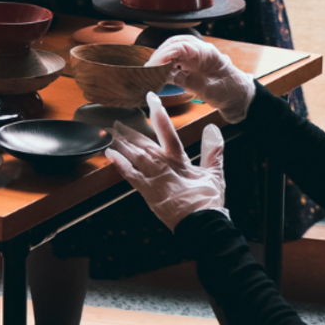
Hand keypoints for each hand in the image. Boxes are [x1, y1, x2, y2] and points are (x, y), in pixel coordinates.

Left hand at [105, 92, 227, 231]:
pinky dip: (119, 164)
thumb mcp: (215, 174)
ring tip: (112, 132)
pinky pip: (129, 175)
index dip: (159, 113)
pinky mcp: (146, 192)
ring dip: (122, 143)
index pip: (167, 130)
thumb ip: (213, 150)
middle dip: (131, 130)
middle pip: (143, 143)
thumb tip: (213, 129)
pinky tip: (109, 154)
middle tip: (118, 120)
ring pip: (134, 155)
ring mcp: (152, 178)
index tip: (151, 99)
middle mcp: (162, 165)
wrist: (201, 225)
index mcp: (178, 159)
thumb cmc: (207, 201)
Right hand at [145, 34, 256, 123]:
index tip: (154, 64)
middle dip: (160, 54)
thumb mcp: (210, 90)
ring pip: (174, 50)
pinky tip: (160, 73)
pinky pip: (176, 60)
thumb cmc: (231, 92)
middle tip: (148, 68)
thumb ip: (190, 81)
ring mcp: (196, 58)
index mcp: (206, 52)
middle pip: (175, 44)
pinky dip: (166, 65)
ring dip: (161, 58)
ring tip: (151, 70)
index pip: (181, 46)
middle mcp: (200, 51)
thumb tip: (169, 76)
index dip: (165, 54)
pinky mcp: (193, 66)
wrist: (241, 99)